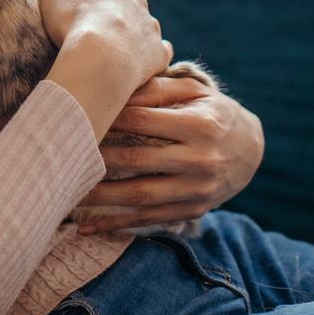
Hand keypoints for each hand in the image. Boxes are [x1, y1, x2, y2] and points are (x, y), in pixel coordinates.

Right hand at [39, 0, 171, 140]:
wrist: (100, 57)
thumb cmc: (73, 19)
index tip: (73, 15)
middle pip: (122, 3)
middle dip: (110, 14)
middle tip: (90, 34)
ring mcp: (149, 26)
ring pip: (141, 25)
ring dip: (129, 34)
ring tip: (110, 52)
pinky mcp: (157, 51)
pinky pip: (158, 50)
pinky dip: (150, 54)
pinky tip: (137, 63)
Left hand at [74, 74, 263, 233]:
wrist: (253, 150)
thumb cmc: (214, 113)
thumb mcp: (196, 93)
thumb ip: (159, 88)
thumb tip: (118, 86)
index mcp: (200, 125)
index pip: (144, 120)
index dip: (109, 117)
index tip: (76, 115)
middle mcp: (201, 160)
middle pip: (138, 160)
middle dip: (97, 158)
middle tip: (61, 154)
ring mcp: (197, 190)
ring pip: (141, 196)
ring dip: (100, 198)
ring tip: (65, 194)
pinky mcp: (193, 210)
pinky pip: (150, 219)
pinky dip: (118, 225)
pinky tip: (89, 228)